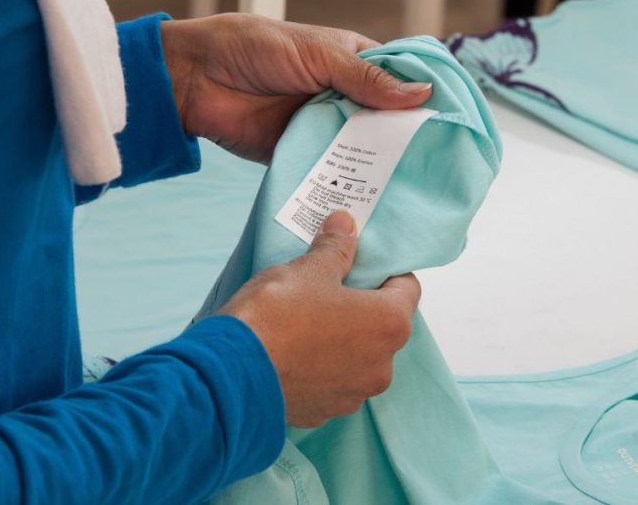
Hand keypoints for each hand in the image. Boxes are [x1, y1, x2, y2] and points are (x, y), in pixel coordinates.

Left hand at [160, 14, 432, 162]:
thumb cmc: (255, 49)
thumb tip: (422, 94)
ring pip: (361, 150)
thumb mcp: (318, 55)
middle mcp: (343, 97)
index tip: (454, 123)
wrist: (195, 79)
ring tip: (413, 186)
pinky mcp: (301, 155)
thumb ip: (367, 78)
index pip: (400, 82)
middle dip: (407, 140)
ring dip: (380, 165)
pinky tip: (371, 198)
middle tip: (442, 165)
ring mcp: (322, 128)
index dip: (424, 99)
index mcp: (353, 63)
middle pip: (386, 122)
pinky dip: (346, 182)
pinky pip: (329, 171)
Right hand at [218, 211, 419, 426]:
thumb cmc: (277, 316)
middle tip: (327, 288)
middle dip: (360, 306)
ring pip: (357, 357)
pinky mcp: (323, 412)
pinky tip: (292, 351)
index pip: (407, 288)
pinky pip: (330, 381)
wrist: (230, 374)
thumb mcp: (308, 269)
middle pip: (382, 326)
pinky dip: (318, 366)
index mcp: (388, 325)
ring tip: (304, 321)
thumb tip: (345, 225)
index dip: (386, 270)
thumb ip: (335, 248)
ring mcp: (352, 394)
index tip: (361, 262)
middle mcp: (381, 366)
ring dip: (340, 339)